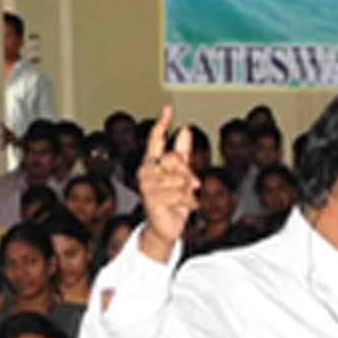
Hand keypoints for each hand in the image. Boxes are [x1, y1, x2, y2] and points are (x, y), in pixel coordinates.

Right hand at [135, 108, 198, 259]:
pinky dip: (188, 202)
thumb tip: (185, 129)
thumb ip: (182, 153)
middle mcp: (146, 172)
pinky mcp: (153, 199)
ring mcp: (148, 186)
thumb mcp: (181, 176)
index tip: (169, 108)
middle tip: (191, 186)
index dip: (162, 124)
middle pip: (174, 159)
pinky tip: (183, 208)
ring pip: (179, 179)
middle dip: (187, 173)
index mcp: (151, 164)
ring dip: (188, 191)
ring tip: (183, 200)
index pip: (156, 140)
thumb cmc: (172, 202)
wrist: (165, 228)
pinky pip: (180, 194)